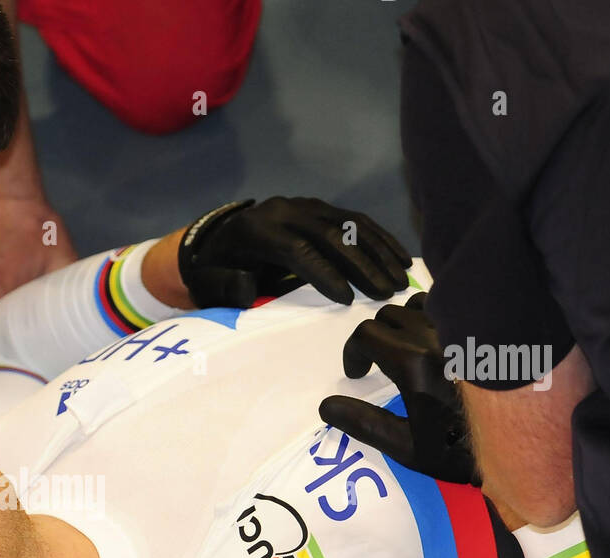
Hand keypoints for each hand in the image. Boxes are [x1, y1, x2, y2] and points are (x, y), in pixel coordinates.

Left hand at [178, 196, 411, 307]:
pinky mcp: (321, 209)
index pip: (297, 249)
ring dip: (379, 252)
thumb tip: (249, 287)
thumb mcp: (209, 282)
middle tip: (386, 294)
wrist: (217, 240)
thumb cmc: (216, 269)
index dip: (324, 273)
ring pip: (350, 224)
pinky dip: (380, 240)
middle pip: (331, 235)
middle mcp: (286, 210)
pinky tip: (401, 259)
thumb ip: (226, 286)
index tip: (347, 300)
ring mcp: (306, 206)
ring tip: (400, 281)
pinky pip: (356, 220)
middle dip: (362, 265)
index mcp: (258, 230)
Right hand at [318, 293, 479, 484]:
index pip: (366, 334)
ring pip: (416, 305)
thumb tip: (327, 406)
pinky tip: (435, 341)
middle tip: (378, 366)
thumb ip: (363, 423)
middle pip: (387, 316)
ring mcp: (463, 330)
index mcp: (414, 363)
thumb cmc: (458, 450)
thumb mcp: (405, 446)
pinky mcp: (482, 330)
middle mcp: (438, 337)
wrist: (519, 447)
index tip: (357, 373)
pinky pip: (449, 305)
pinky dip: (433, 316)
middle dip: (375, 340)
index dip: (353, 352)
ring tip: (406, 350)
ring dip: (402, 324)